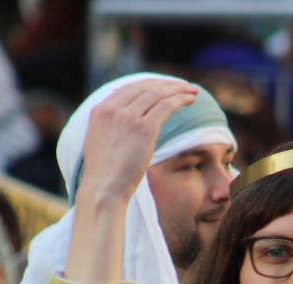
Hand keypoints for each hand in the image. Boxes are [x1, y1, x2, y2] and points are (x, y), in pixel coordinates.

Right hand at [76, 79, 197, 207]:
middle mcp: (112, 109)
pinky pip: (166, 106)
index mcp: (99, 111)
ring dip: (177, 90)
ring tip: (192, 92)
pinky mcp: (143, 128)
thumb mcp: (102, 145)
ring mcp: (127, 117)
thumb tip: (127, 128)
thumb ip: (112, 129)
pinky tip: (190, 100)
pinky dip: (180, 99)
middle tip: (183, 86)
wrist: (104, 189)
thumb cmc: (105, 177)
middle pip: (144, 87)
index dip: (149, 85)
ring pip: (157, 93)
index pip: (128, 89)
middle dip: (166, 85)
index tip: (164, 88)